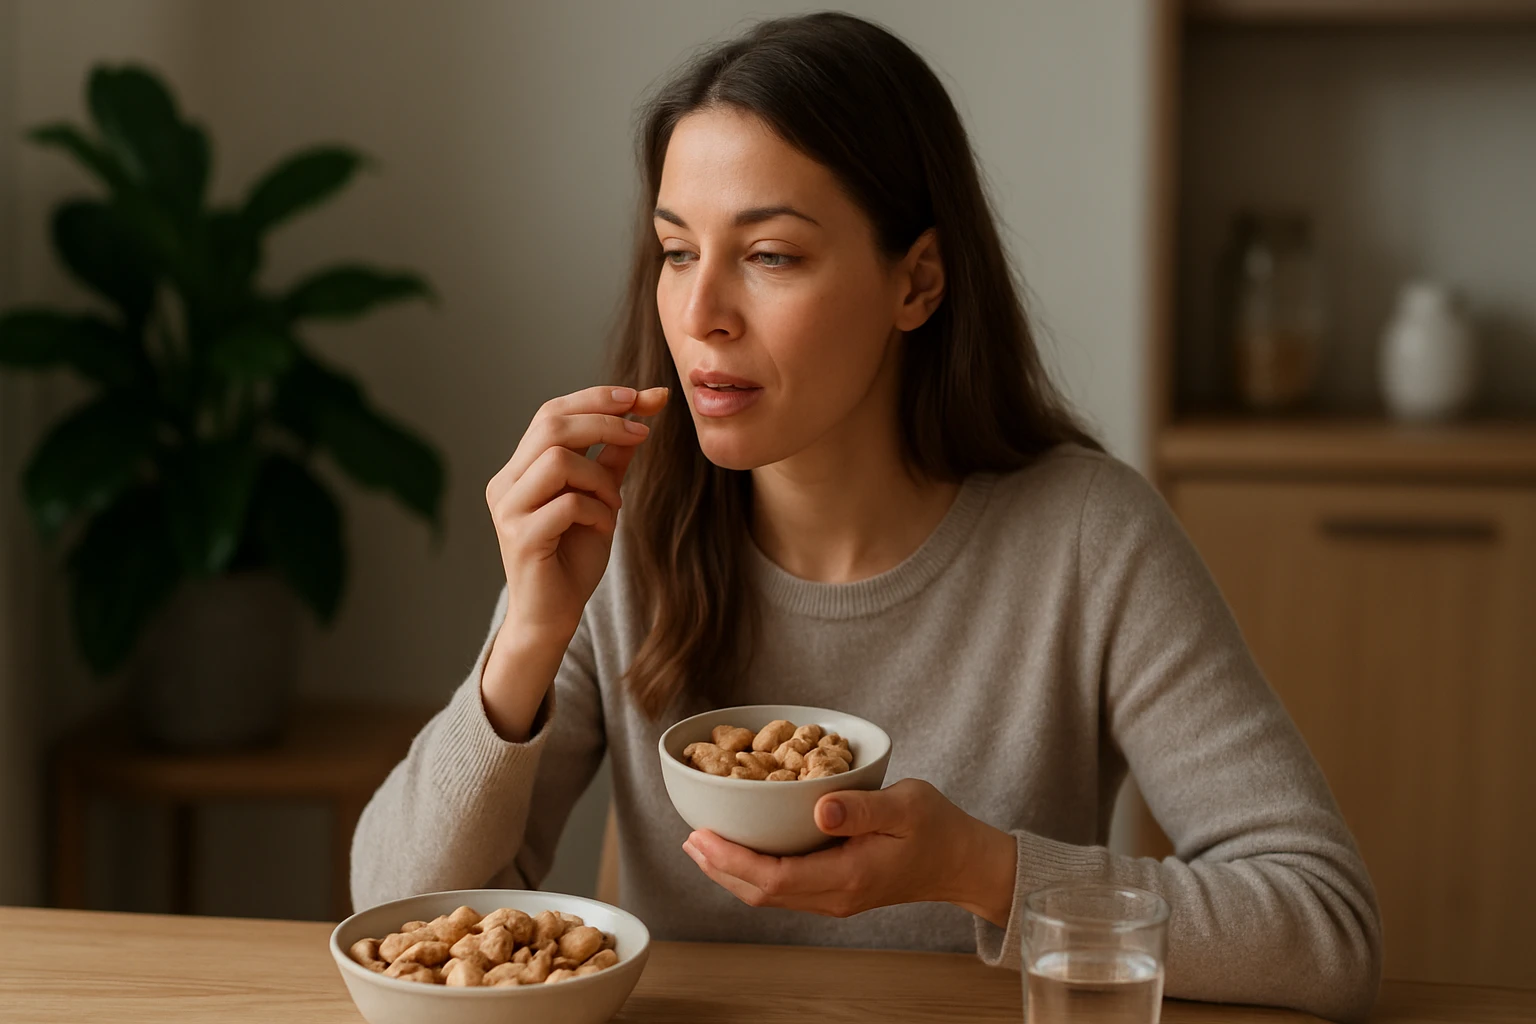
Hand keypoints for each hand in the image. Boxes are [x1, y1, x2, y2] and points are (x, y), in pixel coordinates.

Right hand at [486, 384, 667, 641]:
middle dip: (604, 421)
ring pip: (558, 460)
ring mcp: (509, 510)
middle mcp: (506, 483)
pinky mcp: (521, 537)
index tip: (643, 397)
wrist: (553, 615)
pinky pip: (568, 503)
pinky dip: (598, 510)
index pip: (551, 413)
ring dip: (600, 477)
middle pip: (551, 425)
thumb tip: (640, 416)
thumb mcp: (600, 499)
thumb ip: (612, 459)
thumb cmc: (572, 558)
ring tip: (615, 503)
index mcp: (520, 469)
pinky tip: (604, 528)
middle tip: (643, 432)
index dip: (597, 398)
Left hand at [682, 779, 1017, 925]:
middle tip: (690, 839)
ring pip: (770, 895)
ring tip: (704, 845)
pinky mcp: (837, 890)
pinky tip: (743, 851)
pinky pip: (784, 888)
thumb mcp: (906, 806)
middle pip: (762, 892)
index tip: (702, 836)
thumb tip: (819, 807)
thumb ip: (861, 807)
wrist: (962, 862)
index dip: (731, 860)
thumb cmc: (937, 829)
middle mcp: (835, 895)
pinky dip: (754, 871)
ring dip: (732, 872)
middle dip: (720, 867)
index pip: (774, 878)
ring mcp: (835, 897)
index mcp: (847, 877)